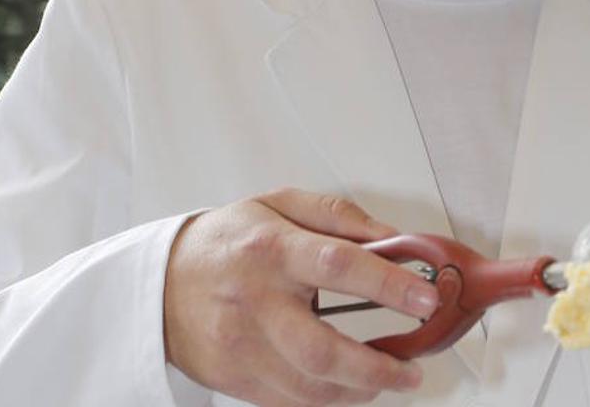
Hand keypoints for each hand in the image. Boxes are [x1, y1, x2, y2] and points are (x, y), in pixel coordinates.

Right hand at [164, 188, 439, 405]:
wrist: (162, 281)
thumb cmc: (228, 240)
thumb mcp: (281, 204)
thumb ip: (341, 217)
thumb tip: (396, 239)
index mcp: (272, 249)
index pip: (339, 266)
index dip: (388, 285)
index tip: (427, 300)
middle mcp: (256, 302)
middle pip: (323, 350)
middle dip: (378, 368)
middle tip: (413, 369)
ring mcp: (242, 348)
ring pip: (309, 388)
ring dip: (360, 391)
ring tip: (390, 379)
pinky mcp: (235, 379)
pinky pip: (290, 404)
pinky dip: (329, 401)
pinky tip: (351, 387)